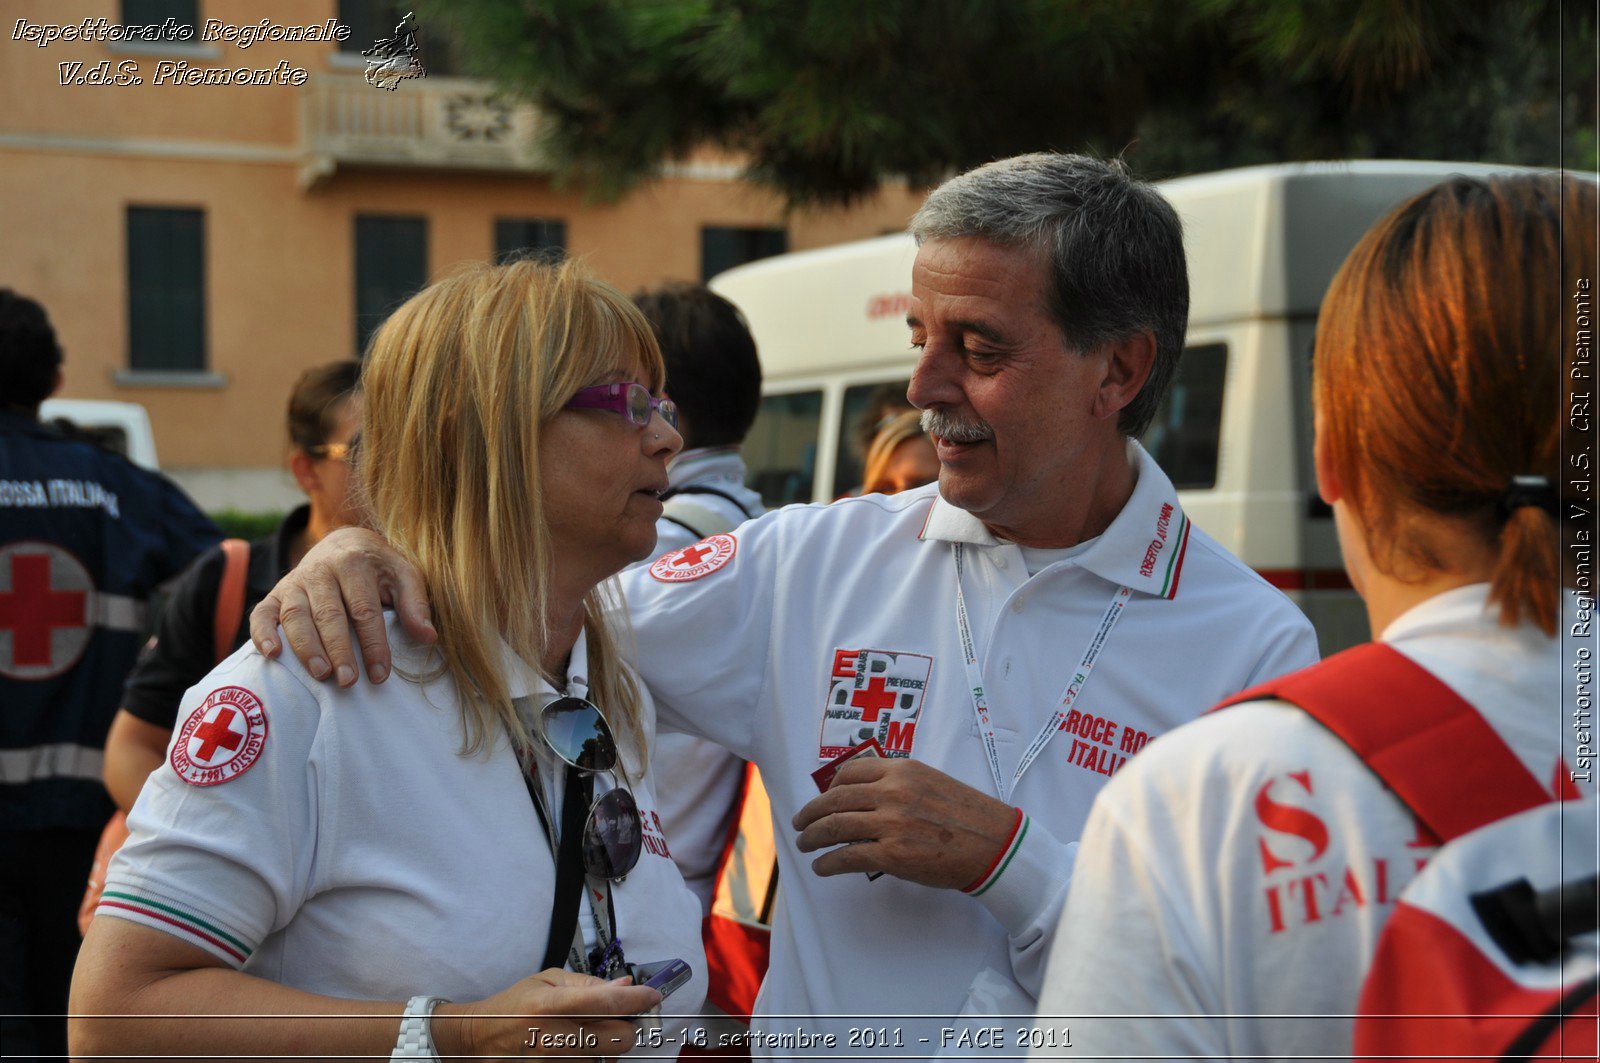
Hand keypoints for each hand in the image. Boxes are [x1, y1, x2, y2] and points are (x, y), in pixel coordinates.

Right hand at [248, 526, 434, 685]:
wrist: (344, 543)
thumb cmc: (379, 568)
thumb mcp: (404, 575)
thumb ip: (415, 604)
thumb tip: (428, 637)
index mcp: (354, 563)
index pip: (365, 609)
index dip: (373, 644)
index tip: (380, 675)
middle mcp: (320, 570)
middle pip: (329, 614)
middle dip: (339, 650)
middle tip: (349, 681)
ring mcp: (294, 582)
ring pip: (296, 616)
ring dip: (307, 648)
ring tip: (321, 675)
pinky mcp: (275, 594)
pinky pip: (262, 613)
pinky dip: (263, 633)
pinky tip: (272, 655)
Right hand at [435, 968, 658, 1060]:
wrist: (480, 1040)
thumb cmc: (515, 1006)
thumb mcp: (546, 981)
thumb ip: (588, 983)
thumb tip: (626, 985)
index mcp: (549, 1005)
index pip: (604, 1002)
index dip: (636, 999)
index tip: (653, 995)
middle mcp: (553, 1037)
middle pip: (619, 1038)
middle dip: (626, 1026)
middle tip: (618, 1016)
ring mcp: (555, 1062)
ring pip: (609, 1057)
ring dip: (607, 1043)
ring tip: (586, 1031)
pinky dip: (593, 1057)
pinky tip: (578, 1045)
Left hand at [791, 758, 1018, 888]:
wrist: (994, 845)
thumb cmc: (967, 816)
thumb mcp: (931, 782)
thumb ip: (899, 784)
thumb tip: (865, 797)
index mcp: (902, 770)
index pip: (850, 772)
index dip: (829, 788)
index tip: (823, 798)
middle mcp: (892, 791)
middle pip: (835, 800)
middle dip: (810, 814)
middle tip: (800, 824)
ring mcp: (890, 823)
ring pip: (834, 827)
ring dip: (812, 838)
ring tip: (805, 845)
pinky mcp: (891, 854)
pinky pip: (847, 857)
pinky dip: (828, 863)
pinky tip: (822, 866)